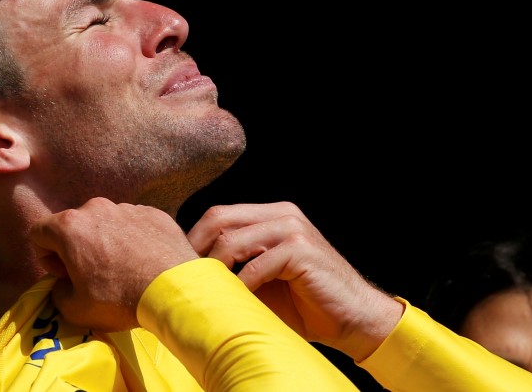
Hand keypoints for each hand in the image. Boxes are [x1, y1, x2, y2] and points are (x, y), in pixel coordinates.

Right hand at [30, 196, 198, 331]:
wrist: (173, 289)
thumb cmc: (119, 299)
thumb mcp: (74, 309)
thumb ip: (57, 293)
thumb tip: (63, 284)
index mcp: (69, 226)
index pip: (38, 233)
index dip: (47, 257)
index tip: (65, 275)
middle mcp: (96, 208)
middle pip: (74, 226)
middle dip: (77, 248)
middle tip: (93, 275)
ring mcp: (127, 207)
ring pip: (105, 223)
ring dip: (106, 242)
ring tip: (124, 270)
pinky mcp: (153, 212)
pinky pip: (133, 224)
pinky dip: (133, 239)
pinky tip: (144, 262)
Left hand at [185, 202, 403, 361]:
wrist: (354, 318)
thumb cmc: (303, 304)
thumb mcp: (262, 278)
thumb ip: (234, 265)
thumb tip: (186, 272)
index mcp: (271, 214)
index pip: (218, 215)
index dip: (193, 239)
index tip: (177, 268)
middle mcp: (282, 213)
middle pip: (219, 218)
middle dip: (195, 249)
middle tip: (183, 279)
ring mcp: (293, 228)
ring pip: (234, 239)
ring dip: (214, 268)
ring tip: (206, 292)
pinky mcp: (301, 249)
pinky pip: (257, 264)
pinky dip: (242, 285)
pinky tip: (236, 301)